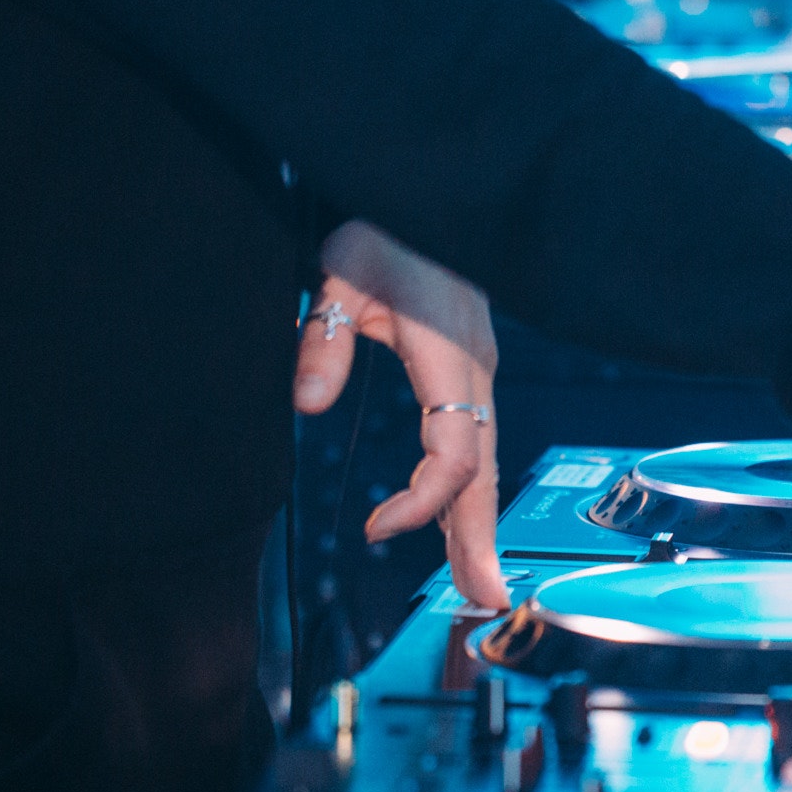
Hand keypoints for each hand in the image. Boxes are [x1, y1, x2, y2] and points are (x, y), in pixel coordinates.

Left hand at [294, 222, 508, 609]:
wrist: (426, 191)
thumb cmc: (386, 226)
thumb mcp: (344, 268)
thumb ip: (326, 336)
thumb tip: (308, 402)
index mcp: (453, 357)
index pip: (454, 453)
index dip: (423, 502)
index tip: (374, 529)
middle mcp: (475, 374)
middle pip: (482, 471)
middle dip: (482, 539)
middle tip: (484, 601)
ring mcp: (476, 373)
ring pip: (480, 462)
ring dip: (476, 522)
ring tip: (474, 581)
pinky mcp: (467, 370)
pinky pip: (471, 442)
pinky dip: (465, 489)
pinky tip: (455, 521)